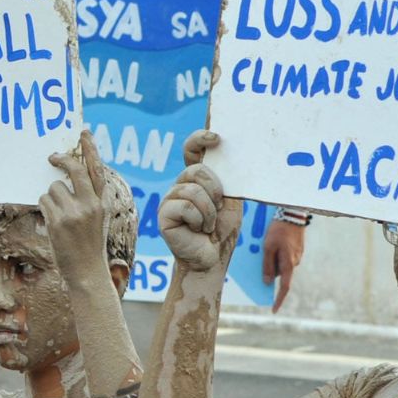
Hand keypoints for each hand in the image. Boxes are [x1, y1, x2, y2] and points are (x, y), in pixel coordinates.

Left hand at [40, 134, 112, 283]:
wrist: (86, 271)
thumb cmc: (89, 244)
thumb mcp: (96, 218)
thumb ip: (87, 197)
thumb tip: (67, 177)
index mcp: (102, 202)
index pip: (97, 169)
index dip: (90, 148)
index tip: (84, 132)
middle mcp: (90, 204)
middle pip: (74, 170)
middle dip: (61, 160)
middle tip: (52, 157)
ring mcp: (73, 213)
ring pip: (53, 187)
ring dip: (50, 196)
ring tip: (57, 214)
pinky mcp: (57, 221)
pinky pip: (43, 201)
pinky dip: (44, 206)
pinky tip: (51, 221)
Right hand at [158, 130, 236, 272]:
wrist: (211, 260)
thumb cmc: (221, 231)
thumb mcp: (230, 200)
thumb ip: (227, 179)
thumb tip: (233, 155)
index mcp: (197, 179)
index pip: (192, 149)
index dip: (200, 138)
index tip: (216, 138)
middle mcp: (181, 185)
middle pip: (197, 170)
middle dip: (215, 191)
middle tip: (217, 210)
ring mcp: (170, 198)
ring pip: (193, 190)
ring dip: (209, 212)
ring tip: (207, 226)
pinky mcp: (164, 214)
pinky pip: (186, 206)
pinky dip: (199, 221)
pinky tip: (196, 231)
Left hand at [261, 218, 305, 312]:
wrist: (293, 215)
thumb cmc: (278, 231)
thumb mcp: (268, 248)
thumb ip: (267, 265)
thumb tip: (267, 281)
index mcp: (288, 264)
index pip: (284, 287)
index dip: (278, 299)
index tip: (274, 310)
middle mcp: (294, 262)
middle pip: (279, 274)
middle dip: (269, 270)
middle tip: (260, 258)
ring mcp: (296, 256)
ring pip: (280, 265)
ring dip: (272, 260)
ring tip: (266, 246)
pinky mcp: (296, 250)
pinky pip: (283, 257)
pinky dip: (276, 254)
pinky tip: (273, 243)